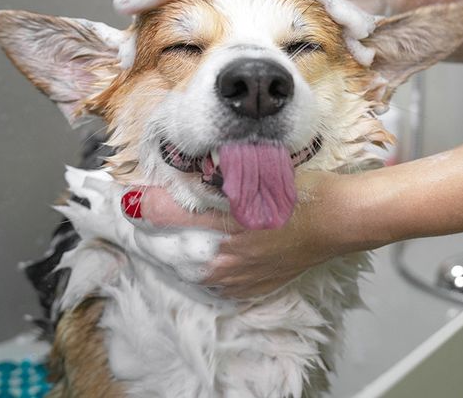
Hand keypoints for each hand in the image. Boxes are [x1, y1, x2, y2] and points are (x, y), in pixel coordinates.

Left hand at [128, 171, 359, 298]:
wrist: (338, 221)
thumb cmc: (301, 192)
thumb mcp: (257, 175)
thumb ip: (215, 179)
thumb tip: (171, 182)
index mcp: (224, 227)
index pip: (164, 216)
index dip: (139, 203)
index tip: (124, 194)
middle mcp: (224, 260)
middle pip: (166, 249)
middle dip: (146, 230)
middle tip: (133, 212)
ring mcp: (236, 279)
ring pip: (183, 268)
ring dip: (167, 250)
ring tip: (155, 232)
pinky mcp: (248, 287)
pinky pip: (208, 281)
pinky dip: (193, 266)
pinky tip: (193, 252)